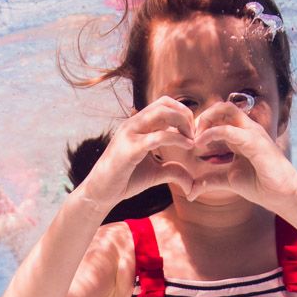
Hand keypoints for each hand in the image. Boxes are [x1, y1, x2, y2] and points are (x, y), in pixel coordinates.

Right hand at [79, 97, 200, 206]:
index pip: (163, 104)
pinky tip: (188, 147)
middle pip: (164, 103)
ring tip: (192, 140)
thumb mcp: (155, 173)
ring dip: (183, 122)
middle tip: (195, 134)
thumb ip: (173, 170)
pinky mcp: (130, 148)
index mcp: (138, 125)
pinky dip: (177, 139)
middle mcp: (133, 124)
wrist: (101, 192)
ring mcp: (130, 133)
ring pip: (162, 113)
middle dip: (185, 114)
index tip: (192, 133)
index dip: (182, 113)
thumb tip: (192, 182)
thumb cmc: (125, 180)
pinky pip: (158, 136)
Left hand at [184, 103, 296, 207]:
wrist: (281, 195)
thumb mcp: (228, 180)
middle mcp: (247, 129)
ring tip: (194, 138)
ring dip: (206, 120)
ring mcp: (252, 133)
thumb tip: (190, 191)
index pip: (220, 115)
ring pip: (227, 109)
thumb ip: (209, 181)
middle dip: (203, 115)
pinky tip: (199, 144)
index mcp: (241, 134)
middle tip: (190, 134)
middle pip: (223, 106)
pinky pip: (229, 130)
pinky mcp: (255, 143)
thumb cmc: (260, 185)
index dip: (202, 123)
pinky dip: (211, 134)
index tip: (189, 139)